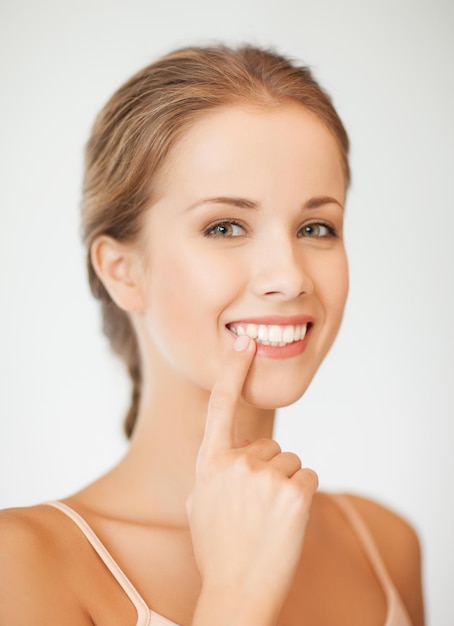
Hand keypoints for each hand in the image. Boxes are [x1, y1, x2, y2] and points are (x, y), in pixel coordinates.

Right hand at [187, 335, 317, 622]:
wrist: (236, 591)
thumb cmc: (217, 548)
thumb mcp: (200, 502)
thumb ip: (213, 470)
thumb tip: (228, 454)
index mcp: (209, 463)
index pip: (221, 406)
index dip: (233, 370)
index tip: (245, 342)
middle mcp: (235, 463)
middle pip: (269, 446)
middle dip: (267, 470)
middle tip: (255, 509)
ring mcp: (265, 476)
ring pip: (290, 462)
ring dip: (285, 485)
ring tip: (268, 519)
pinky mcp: (295, 492)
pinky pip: (307, 476)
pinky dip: (302, 496)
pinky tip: (285, 522)